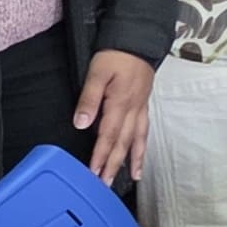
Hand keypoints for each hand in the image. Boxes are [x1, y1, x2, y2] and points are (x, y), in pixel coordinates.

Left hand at [72, 50, 151, 183]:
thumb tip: (81, 124)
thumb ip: (89, 99)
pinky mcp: (143, 105)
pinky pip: (144, 130)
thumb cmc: (115, 57)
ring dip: (133, 160)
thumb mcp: (96, 73)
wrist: (137, 42)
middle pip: (124, 143)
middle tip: (106, 184)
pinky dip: (142, 146)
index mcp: (119, 103)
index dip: (100, 156)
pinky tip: (140, 154)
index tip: (93, 173)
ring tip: (130, 177)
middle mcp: (133, 110)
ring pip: (137, 139)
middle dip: (114, 164)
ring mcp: (140, 108)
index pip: (108, 136)